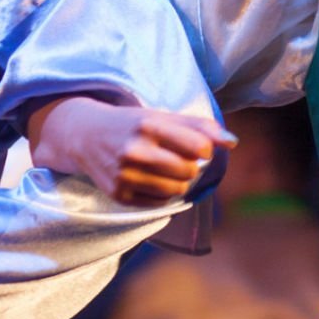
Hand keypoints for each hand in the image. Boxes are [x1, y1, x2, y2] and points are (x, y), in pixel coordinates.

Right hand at [27, 96, 234, 206]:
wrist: (85, 134)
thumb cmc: (131, 124)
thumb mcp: (161, 116)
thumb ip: (199, 127)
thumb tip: (233, 142)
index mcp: (148, 124)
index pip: (200, 146)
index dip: (205, 149)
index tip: (197, 146)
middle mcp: (135, 150)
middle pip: (190, 171)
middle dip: (190, 166)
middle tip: (176, 157)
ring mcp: (124, 174)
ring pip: (177, 189)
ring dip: (178, 181)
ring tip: (164, 168)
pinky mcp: (118, 194)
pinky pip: (160, 201)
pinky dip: (162, 192)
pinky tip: (149, 178)